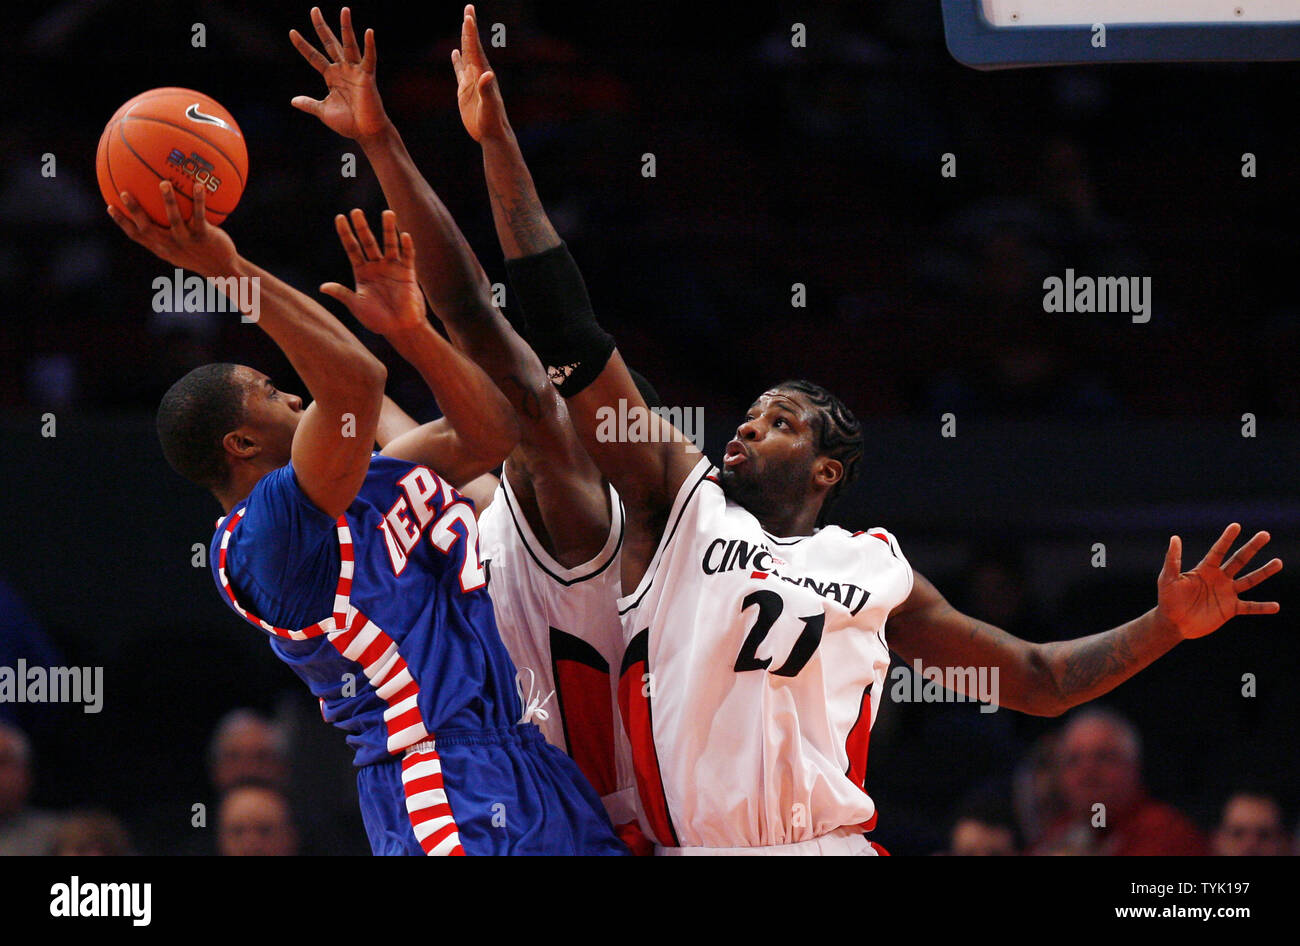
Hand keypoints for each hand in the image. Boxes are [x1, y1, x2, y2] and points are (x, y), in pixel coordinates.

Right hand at [106, 180, 237, 275]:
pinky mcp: (203, 237)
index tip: (109, 206)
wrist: (222, 270)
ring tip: (164, 183)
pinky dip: (199, 200)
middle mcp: (170, 245)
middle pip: (147, 228)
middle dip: (134, 211)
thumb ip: (166, 234)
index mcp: (161, 248)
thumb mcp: (179, 248)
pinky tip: (199, 185)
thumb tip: (156, 211)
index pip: (136, 236)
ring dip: (168, 201)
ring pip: (174, 220)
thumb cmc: (199, 255)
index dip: (122, 222)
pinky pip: (199, 216)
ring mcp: (186, 241)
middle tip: (124, 192)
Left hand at [290, 7, 388, 141]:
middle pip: (330, 43)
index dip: (303, 45)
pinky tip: (368, 32)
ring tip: (344, 10)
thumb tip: (293, 100)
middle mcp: (343, 70)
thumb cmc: (349, 123)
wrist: (366, 133)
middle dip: (321, 27)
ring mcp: (355, 71)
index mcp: (331, 76)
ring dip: (346, 28)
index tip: (292, 32)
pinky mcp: (367, 77)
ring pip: (349, 45)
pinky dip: (370, 46)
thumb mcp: (324, 111)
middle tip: (314, 10)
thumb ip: (309, 104)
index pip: (314, 57)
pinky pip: (369, 59)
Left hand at [321, 209, 424, 336]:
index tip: (339, 218)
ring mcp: (393, 268)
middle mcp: (377, 267)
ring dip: (388, 229)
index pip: (352, 248)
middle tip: (356, 211)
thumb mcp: (357, 306)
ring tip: (387, 213)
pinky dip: (407, 246)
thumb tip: (323, 287)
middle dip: (362, 227)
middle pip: (368, 242)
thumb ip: (342, 293)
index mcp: (362, 272)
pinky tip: (404, 235)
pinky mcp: (408, 273)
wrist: (401, 329)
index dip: (345, 233)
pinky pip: (407, 256)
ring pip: (389, 244)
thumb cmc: (378, 320)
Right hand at [451, 4, 509, 142]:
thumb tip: (487, 74)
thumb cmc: (493, 122)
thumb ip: (488, 90)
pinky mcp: (465, 91)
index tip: (468, 15)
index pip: (475, 48)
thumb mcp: (490, 106)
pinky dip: (457, 60)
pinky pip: (459, 71)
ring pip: (466, 55)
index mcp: (483, 74)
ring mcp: (471, 81)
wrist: (492, 134)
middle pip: (472, 46)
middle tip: (468, 8)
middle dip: (469, 27)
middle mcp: (478, 74)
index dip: (471, 32)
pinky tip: (455, 52)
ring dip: (464, 39)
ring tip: (464, 24)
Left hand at [1156, 523, 1281, 639]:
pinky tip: (1276, 606)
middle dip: (1252, 547)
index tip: (1236, 526)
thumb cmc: (1168, 599)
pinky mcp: (1230, 609)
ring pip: (1249, 580)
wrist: (1173, 623)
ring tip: (1278, 562)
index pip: (1218, 551)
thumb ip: (1173, 560)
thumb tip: (1175, 538)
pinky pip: (1250, 607)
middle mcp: (1219, 578)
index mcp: (1205, 569)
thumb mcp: (1168, 579)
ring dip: (1264, 572)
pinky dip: (1262, 607)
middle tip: (1265, 534)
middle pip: (1239, 560)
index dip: (1226, 538)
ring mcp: (1227, 593)